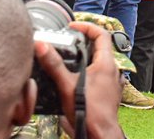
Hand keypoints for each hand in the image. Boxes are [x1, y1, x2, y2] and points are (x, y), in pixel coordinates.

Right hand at [35, 22, 122, 138]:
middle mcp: (112, 71)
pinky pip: (98, 75)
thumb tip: (42, 46)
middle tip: (68, 41)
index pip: (101, 34)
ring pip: (99, 61)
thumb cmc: (90, 113)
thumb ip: (54, 64)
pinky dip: (87, 71)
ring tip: (68, 59)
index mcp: (106, 64)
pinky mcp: (107, 93)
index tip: (73, 27)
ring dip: (84, 57)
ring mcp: (111, 82)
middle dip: (83, 42)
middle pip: (99, 47)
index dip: (87, 26)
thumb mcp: (67, 85)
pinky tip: (74, 78)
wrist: (99, 135)